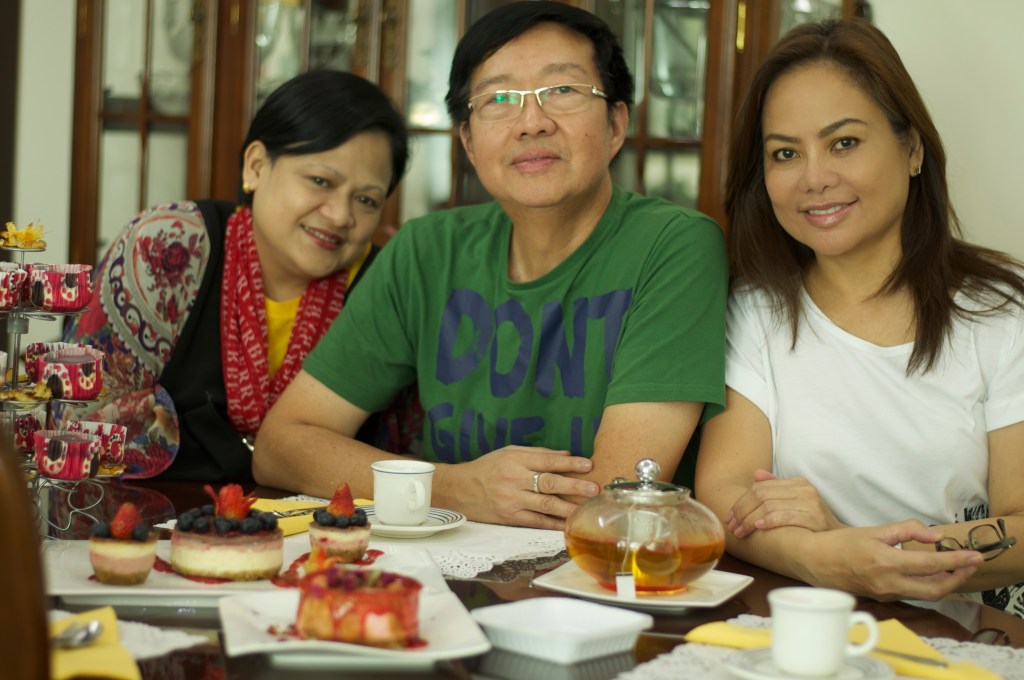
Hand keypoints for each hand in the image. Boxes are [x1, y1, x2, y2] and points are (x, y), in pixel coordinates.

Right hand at [457, 446, 598, 529]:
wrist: (460, 489)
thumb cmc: (487, 467)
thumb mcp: (509, 453)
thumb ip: (538, 453)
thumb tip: (566, 455)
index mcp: (516, 460)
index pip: (547, 461)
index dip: (569, 463)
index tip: (588, 465)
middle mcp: (514, 479)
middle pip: (549, 483)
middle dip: (574, 486)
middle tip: (594, 488)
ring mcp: (512, 500)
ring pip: (545, 505)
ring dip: (568, 508)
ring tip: (586, 510)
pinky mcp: (509, 517)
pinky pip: (535, 522)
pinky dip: (552, 524)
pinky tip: (567, 525)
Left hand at [725, 469, 843, 537]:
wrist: (839, 538)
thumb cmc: (812, 521)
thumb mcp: (794, 501)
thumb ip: (775, 487)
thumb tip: (755, 474)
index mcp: (797, 483)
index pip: (760, 488)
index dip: (741, 502)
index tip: (729, 517)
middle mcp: (804, 489)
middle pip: (761, 495)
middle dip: (742, 511)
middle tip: (732, 526)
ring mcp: (810, 502)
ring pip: (769, 506)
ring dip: (750, 520)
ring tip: (740, 532)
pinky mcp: (814, 517)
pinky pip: (784, 516)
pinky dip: (768, 521)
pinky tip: (757, 527)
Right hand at [800, 520, 983, 600]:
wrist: (816, 562)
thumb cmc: (841, 543)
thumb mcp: (874, 530)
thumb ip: (906, 530)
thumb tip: (934, 535)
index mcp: (886, 562)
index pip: (931, 564)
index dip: (957, 560)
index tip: (975, 556)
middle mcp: (889, 583)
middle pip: (936, 589)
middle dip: (958, 578)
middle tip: (971, 563)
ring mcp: (887, 593)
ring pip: (926, 594)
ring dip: (946, 583)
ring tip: (957, 568)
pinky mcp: (884, 597)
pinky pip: (913, 593)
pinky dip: (929, 584)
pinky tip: (933, 573)